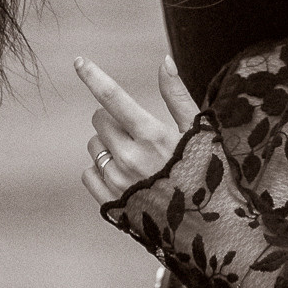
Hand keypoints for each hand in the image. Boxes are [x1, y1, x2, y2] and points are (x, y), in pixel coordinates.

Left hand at [77, 55, 197, 204]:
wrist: (208, 227)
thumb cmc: (206, 172)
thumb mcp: (197, 131)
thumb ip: (177, 96)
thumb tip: (164, 61)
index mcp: (152, 135)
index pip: (113, 97)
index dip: (93, 75)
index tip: (78, 60)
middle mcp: (130, 157)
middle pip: (100, 120)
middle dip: (114, 120)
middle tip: (138, 133)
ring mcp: (118, 182)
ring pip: (94, 146)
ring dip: (108, 145)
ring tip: (136, 158)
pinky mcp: (110, 203)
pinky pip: (89, 174)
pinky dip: (102, 170)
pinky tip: (125, 176)